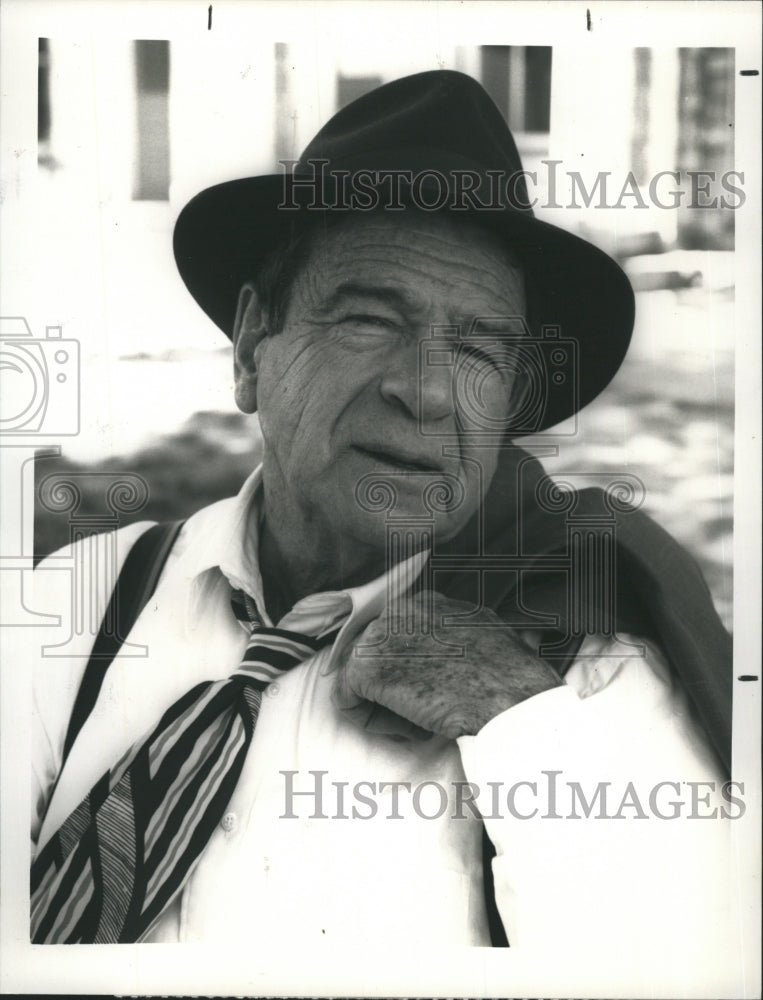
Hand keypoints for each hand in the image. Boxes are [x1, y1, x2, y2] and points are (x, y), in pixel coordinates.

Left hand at [332, 590, 562, 739]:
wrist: (509, 700)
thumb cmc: (511, 681)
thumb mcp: (487, 639)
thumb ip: (457, 638)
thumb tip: (450, 655)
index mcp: (430, 603)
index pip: (397, 636)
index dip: (409, 669)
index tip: (431, 691)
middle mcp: (400, 610)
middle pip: (375, 654)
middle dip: (392, 686)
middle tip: (424, 712)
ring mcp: (379, 634)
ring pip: (361, 677)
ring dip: (386, 705)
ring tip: (422, 722)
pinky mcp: (365, 666)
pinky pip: (348, 700)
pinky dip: (374, 722)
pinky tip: (412, 729)